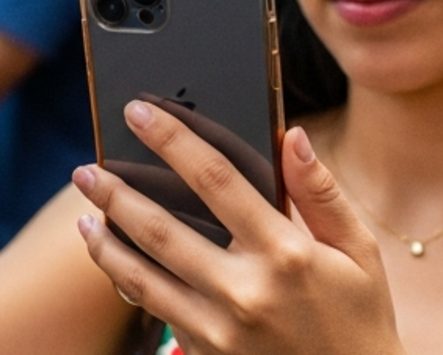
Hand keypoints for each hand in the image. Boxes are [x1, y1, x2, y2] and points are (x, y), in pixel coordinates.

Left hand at [72, 102, 400, 354]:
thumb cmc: (358, 319)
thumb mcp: (359, 253)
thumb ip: (322, 193)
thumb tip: (294, 135)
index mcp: (286, 252)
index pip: (216, 179)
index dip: (173, 139)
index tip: (140, 111)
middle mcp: (245, 290)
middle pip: (162, 227)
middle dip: (116, 192)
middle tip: (85, 168)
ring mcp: (220, 328)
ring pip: (142, 274)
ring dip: (105, 238)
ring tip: (83, 211)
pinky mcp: (206, 353)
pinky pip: (153, 309)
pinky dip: (124, 278)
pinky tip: (109, 256)